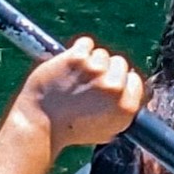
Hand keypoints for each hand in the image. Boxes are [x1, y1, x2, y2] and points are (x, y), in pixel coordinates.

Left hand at [8, 37, 144, 153]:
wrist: (40, 124)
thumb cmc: (70, 129)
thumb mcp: (107, 130)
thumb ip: (121, 108)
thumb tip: (128, 86)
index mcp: (126, 108)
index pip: (134, 80)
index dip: (119, 81)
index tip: (105, 85)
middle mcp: (114, 88)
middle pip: (119, 63)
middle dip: (105, 71)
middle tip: (86, 84)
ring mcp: (96, 71)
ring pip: (101, 54)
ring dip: (89, 62)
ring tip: (73, 79)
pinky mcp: (77, 58)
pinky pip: (85, 44)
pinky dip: (77, 50)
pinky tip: (69, 66)